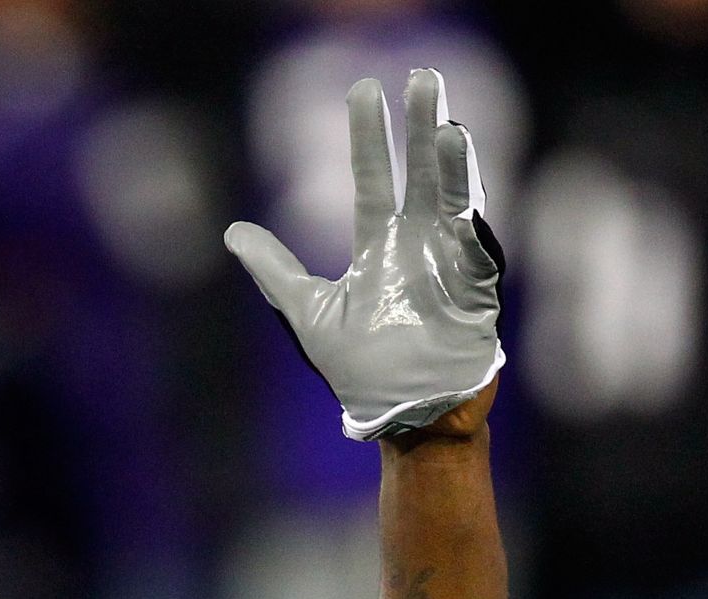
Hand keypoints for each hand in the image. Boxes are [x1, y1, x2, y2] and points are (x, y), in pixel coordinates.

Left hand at [225, 69, 504, 442]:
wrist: (402, 411)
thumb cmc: (358, 368)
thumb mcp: (307, 311)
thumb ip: (275, 270)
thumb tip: (232, 232)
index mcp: (379, 246)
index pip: (372, 180)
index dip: (369, 138)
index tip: (365, 90)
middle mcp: (416, 242)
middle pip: (419, 173)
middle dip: (418, 127)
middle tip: (421, 78)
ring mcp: (448, 258)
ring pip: (453, 195)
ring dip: (451, 159)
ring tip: (444, 122)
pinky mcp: (475, 282)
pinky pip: (476, 240)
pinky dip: (471, 210)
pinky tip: (467, 185)